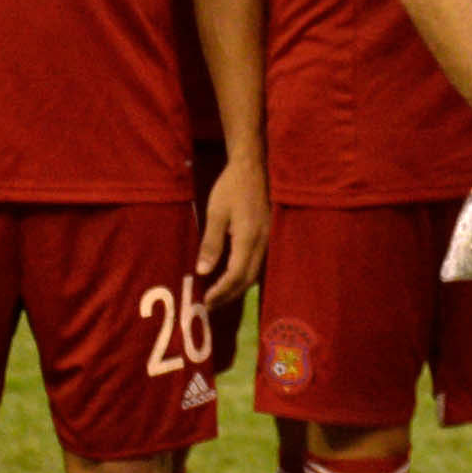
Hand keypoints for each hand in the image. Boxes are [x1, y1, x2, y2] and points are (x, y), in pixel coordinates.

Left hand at [197, 162, 268, 303]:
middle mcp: (263, 243)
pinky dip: (244, 275)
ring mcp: (269, 240)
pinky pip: (258, 264)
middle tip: (209, 305)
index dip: (221, 291)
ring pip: (255, 274)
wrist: (254, 166)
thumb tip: (202, 271)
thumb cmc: (232, 187)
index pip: (236, 275)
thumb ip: (211, 243)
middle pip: (248, 279)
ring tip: (219, 294)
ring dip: (237, 287)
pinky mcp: (269, 236)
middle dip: (229, 295)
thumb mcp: (216, 213)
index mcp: (249, 238)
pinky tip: (232, 276)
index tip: (206, 301)